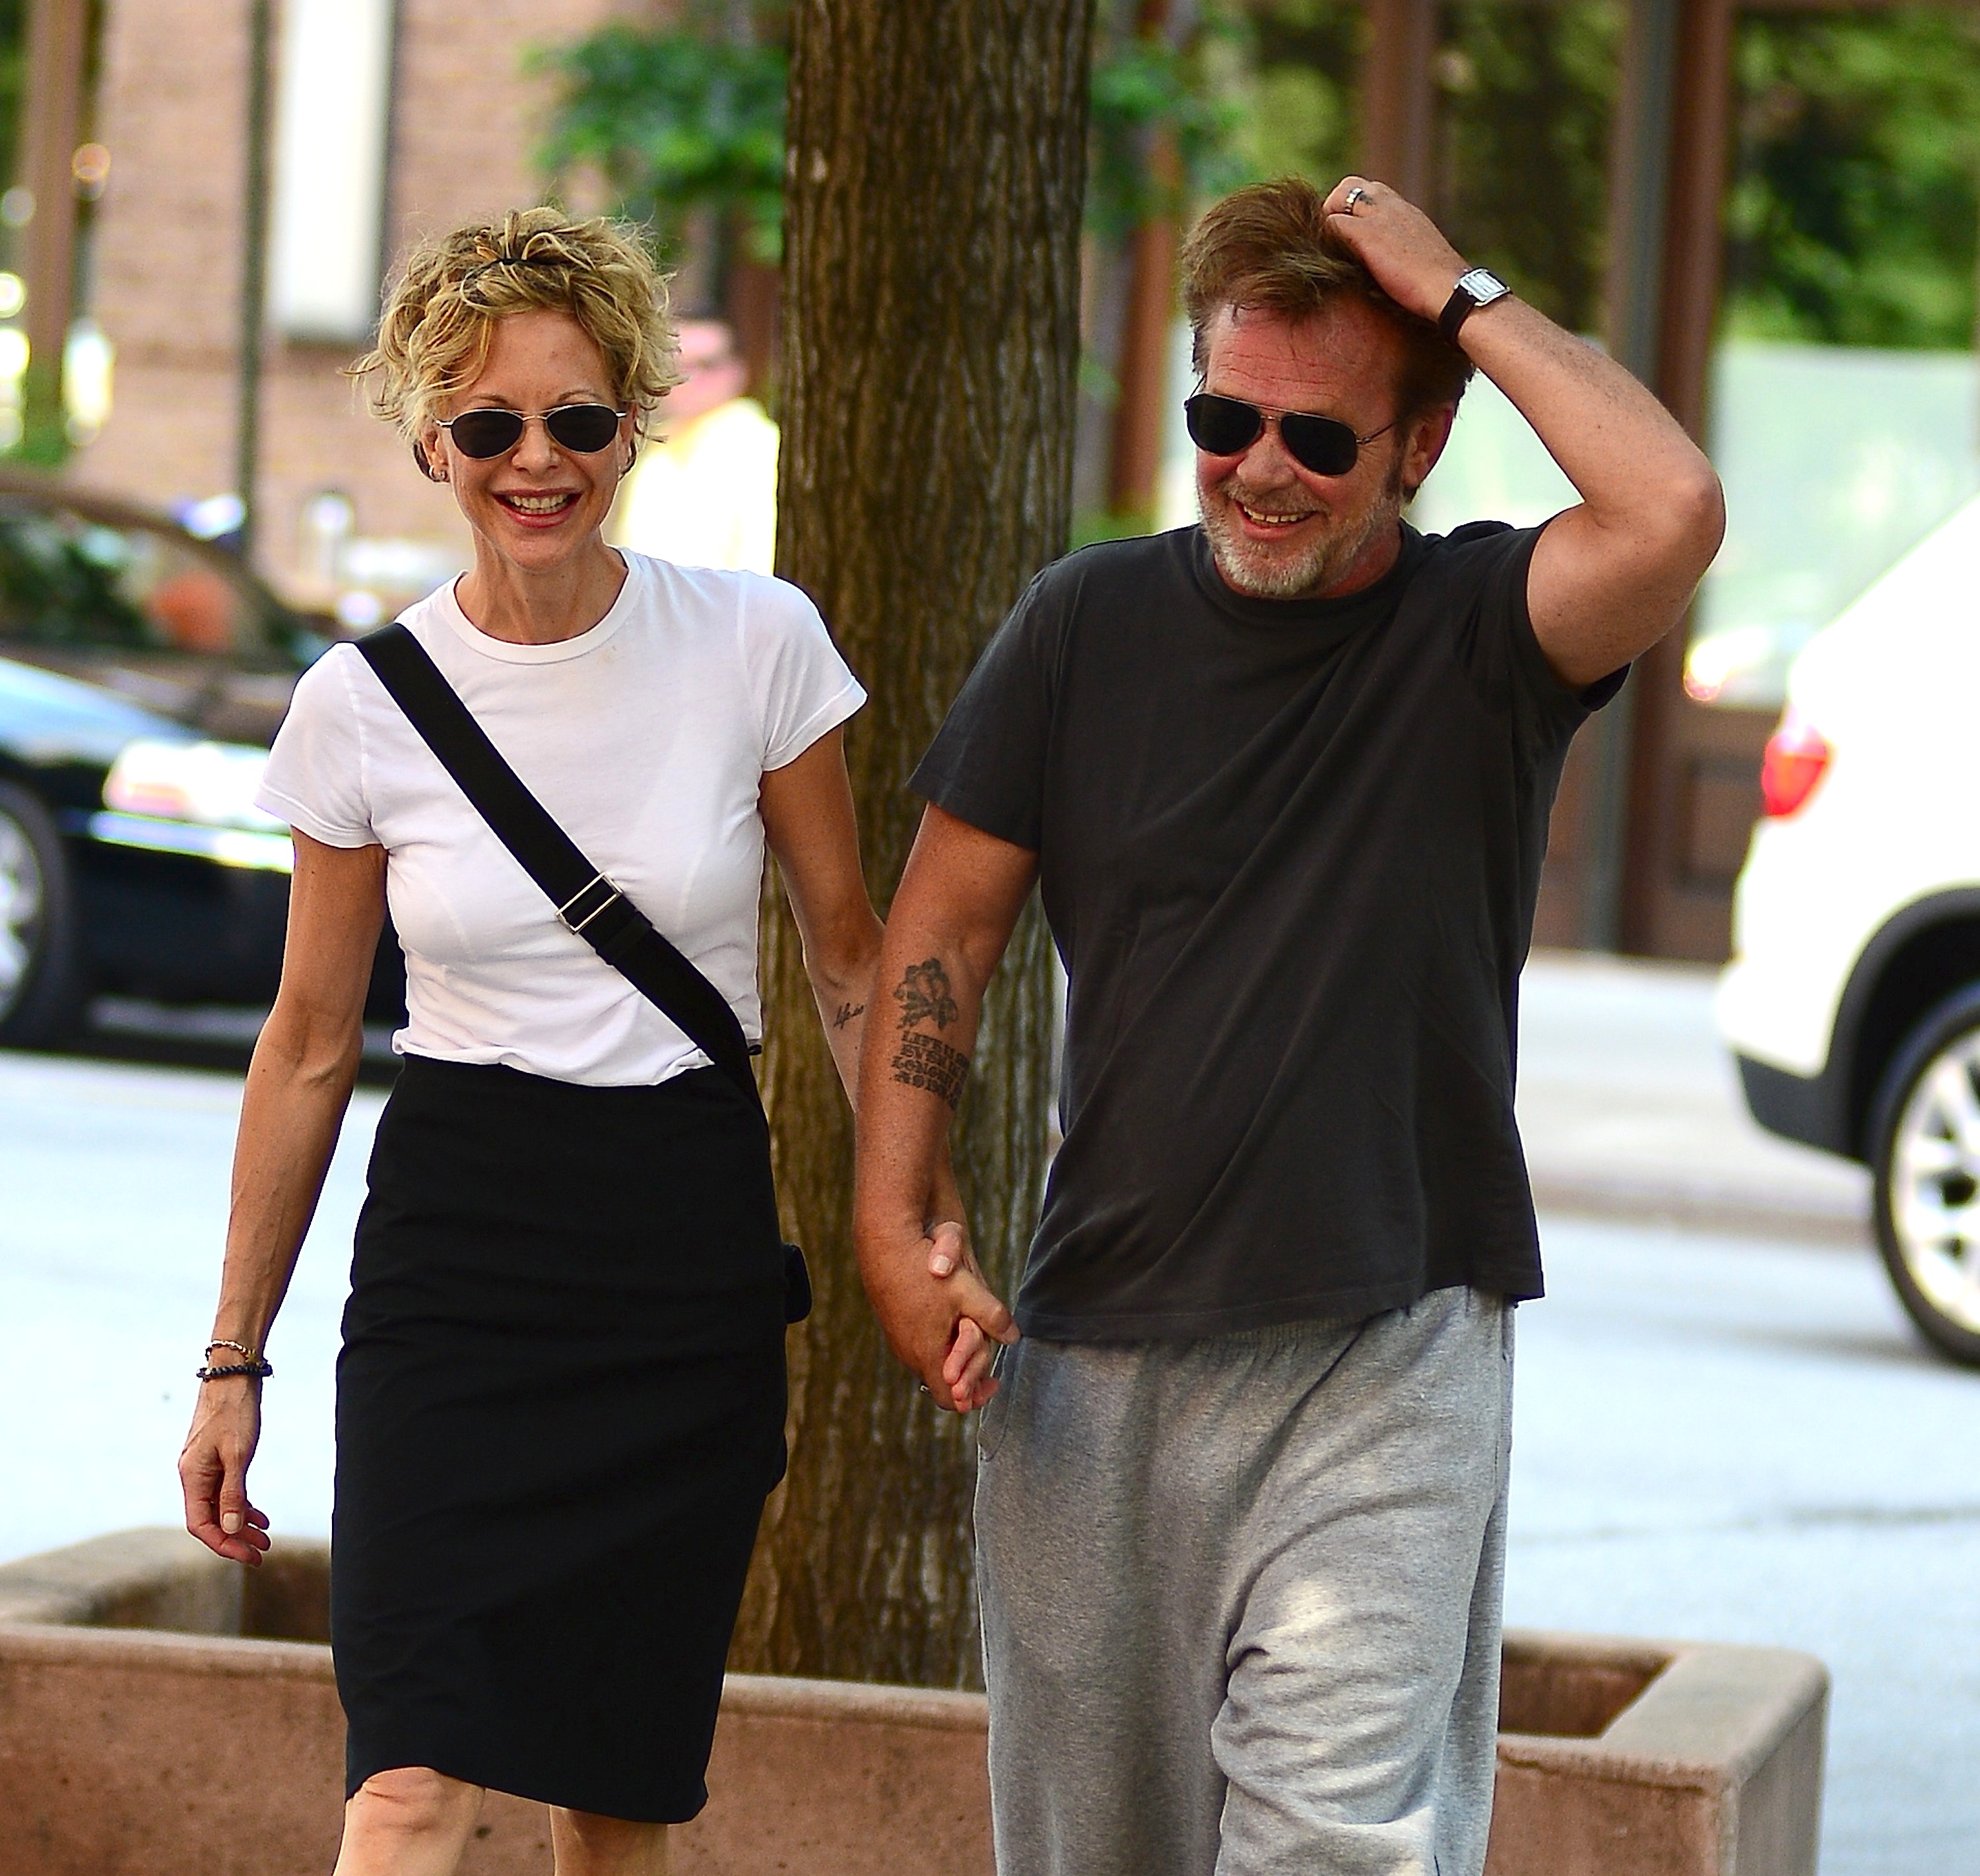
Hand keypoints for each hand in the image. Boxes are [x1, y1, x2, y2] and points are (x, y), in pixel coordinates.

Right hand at [179, 1380, 271, 1565]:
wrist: (234, 1375)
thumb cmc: (235, 1411)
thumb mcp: (238, 1455)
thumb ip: (233, 1493)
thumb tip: (231, 1530)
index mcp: (192, 1478)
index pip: (201, 1525)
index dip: (224, 1544)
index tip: (249, 1556)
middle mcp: (194, 1476)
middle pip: (211, 1519)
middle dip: (236, 1538)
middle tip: (263, 1553)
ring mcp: (205, 1467)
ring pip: (221, 1506)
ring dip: (242, 1524)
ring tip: (266, 1538)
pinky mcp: (218, 1458)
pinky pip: (228, 1491)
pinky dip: (244, 1505)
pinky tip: (261, 1516)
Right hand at [857, 1213, 1017, 1412]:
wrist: (886, 1246)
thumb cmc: (927, 1271)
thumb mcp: (968, 1292)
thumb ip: (994, 1318)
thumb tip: (1014, 1337)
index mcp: (927, 1354)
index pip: (948, 1398)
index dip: (973, 1398)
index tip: (993, 1385)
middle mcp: (908, 1354)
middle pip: (940, 1382)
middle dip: (967, 1376)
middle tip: (989, 1372)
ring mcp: (898, 1341)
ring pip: (929, 1362)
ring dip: (952, 1358)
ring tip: (973, 1344)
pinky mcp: (893, 1326)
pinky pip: (918, 1346)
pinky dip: (937, 1344)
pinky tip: (951, 1326)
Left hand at [1320, 177, 1469, 326]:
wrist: (1449, 290)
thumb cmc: (1438, 286)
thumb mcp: (1419, 258)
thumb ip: (1401, 251)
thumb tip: (1386, 267)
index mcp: (1406, 212)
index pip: (1371, 192)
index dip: (1353, 209)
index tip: (1347, 234)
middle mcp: (1393, 206)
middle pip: (1351, 184)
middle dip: (1335, 207)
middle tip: (1333, 239)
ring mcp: (1379, 217)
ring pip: (1340, 195)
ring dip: (1329, 219)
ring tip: (1330, 249)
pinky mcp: (1367, 234)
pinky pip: (1332, 223)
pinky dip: (1326, 237)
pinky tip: (1329, 261)